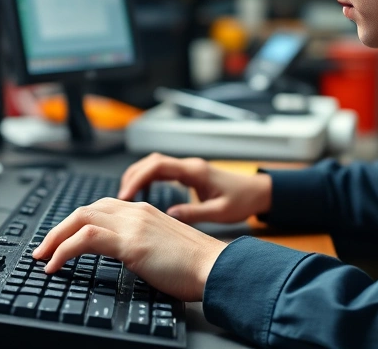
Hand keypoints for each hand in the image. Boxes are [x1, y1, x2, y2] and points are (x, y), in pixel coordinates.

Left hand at [32, 198, 226, 300]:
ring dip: (55, 238)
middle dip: (58, 229)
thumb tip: (126, 256)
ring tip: (43, 257)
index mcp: (143, 211)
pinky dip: (64, 250)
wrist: (216, 267)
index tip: (61, 240)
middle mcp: (135, 211)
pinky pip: (86, 239)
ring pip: (80, 219)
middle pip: (84, 210)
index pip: (99, 208)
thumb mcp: (163, 247)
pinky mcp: (131, 242)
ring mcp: (132, 224)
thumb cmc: (195, 265)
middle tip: (43, 249)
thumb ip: (143, 243)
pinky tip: (56, 265)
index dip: (75, 223)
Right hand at [118, 153, 272, 223]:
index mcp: (195, 172)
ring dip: (138, 177)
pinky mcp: (189, 174)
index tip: (125, 196)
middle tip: (119, 199)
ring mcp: (188, 169)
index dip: (137, 179)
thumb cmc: (243, 201)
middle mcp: (189, 166)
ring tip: (125, 197)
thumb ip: (194, 213)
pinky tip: (142, 194)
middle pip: (151, 162)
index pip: (157, 167)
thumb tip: (170, 215)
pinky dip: (148, 180)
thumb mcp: (220, 212)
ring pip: (154, 165)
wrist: (258, 193)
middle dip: (132, 177)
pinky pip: (161, 172)